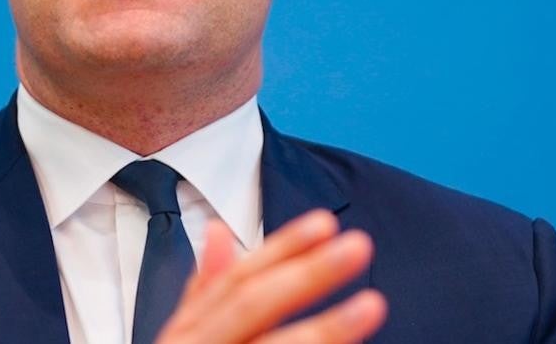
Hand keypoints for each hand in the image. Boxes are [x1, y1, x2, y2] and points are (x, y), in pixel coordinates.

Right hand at [157, 209, 386, 342]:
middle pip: (250, 307)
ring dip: (324, 329)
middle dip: (306, 275)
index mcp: (185, 337)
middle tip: (357, 248)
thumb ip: (203, 293)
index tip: (325, 224)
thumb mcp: (184, 341)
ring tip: (371, 305)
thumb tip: (218, 234)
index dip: (280, 248)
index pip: (234, 281)